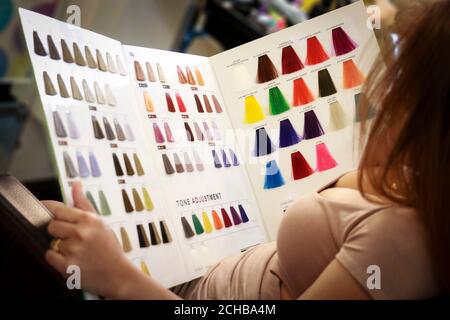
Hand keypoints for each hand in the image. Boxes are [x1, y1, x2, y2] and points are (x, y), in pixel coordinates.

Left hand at [43, 182, 135, 297]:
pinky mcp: (67, 266)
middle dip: (58, 231)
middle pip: (52, 225)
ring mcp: (73, 250)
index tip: (42, 208)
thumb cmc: (109, 247)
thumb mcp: (100, 222)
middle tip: (72, 237)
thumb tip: (75, 184)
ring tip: (77, 251)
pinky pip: (49, 256)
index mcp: (89, 220)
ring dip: (60, 246)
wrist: (117, 274)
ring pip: (52, 242)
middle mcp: (80, 233)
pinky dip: (57, 259)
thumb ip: (84, 203)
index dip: (48, 209)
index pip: (58, 209)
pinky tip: (72, 259)